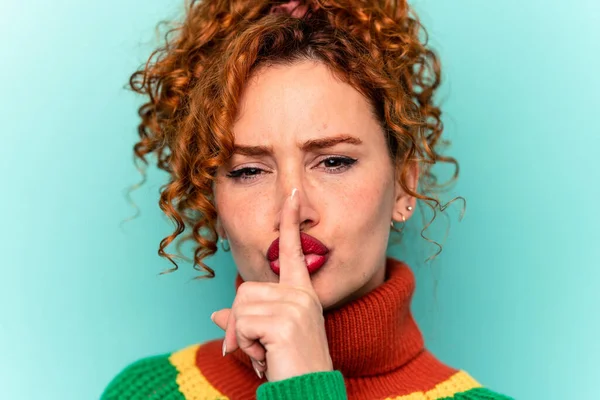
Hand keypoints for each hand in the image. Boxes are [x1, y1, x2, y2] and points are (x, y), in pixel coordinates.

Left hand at [211, 188, 332, 381]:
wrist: (306, 392)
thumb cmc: (289, 366)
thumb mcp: (266, 339)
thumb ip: (245, 321)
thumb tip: (217, 315)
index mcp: (301, 293)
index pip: (294, 251)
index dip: (290, 223)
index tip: (290, 194)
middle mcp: (301, 295)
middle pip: (245, 289)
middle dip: (241, 322)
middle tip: (258, 347)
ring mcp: (295, 306)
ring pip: (241, 306)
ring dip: (243, 336)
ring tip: (265, 352)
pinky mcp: (285, 321)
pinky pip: (243, 323)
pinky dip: (246, 345)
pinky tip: (266, 357)